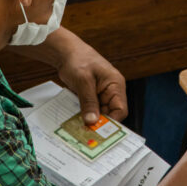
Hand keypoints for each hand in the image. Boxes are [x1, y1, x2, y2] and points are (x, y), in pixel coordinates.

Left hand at [12, 27, 126, 124]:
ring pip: (100, 114)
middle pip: (110, 114)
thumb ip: (89, 101)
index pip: (120, 109)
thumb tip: (92, 121)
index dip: (112, 122)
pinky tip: (76, 120)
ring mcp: (102, 94)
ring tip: (80, 127)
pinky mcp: (92, 96)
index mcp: (116, 85)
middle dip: (99, 123)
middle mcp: (111, 91)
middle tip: (86, 132)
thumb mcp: (83, 81)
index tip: (99, 131)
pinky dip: (85, 115)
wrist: (66, 53)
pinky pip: (91, 110)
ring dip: (91, 120)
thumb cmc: (78, 60)